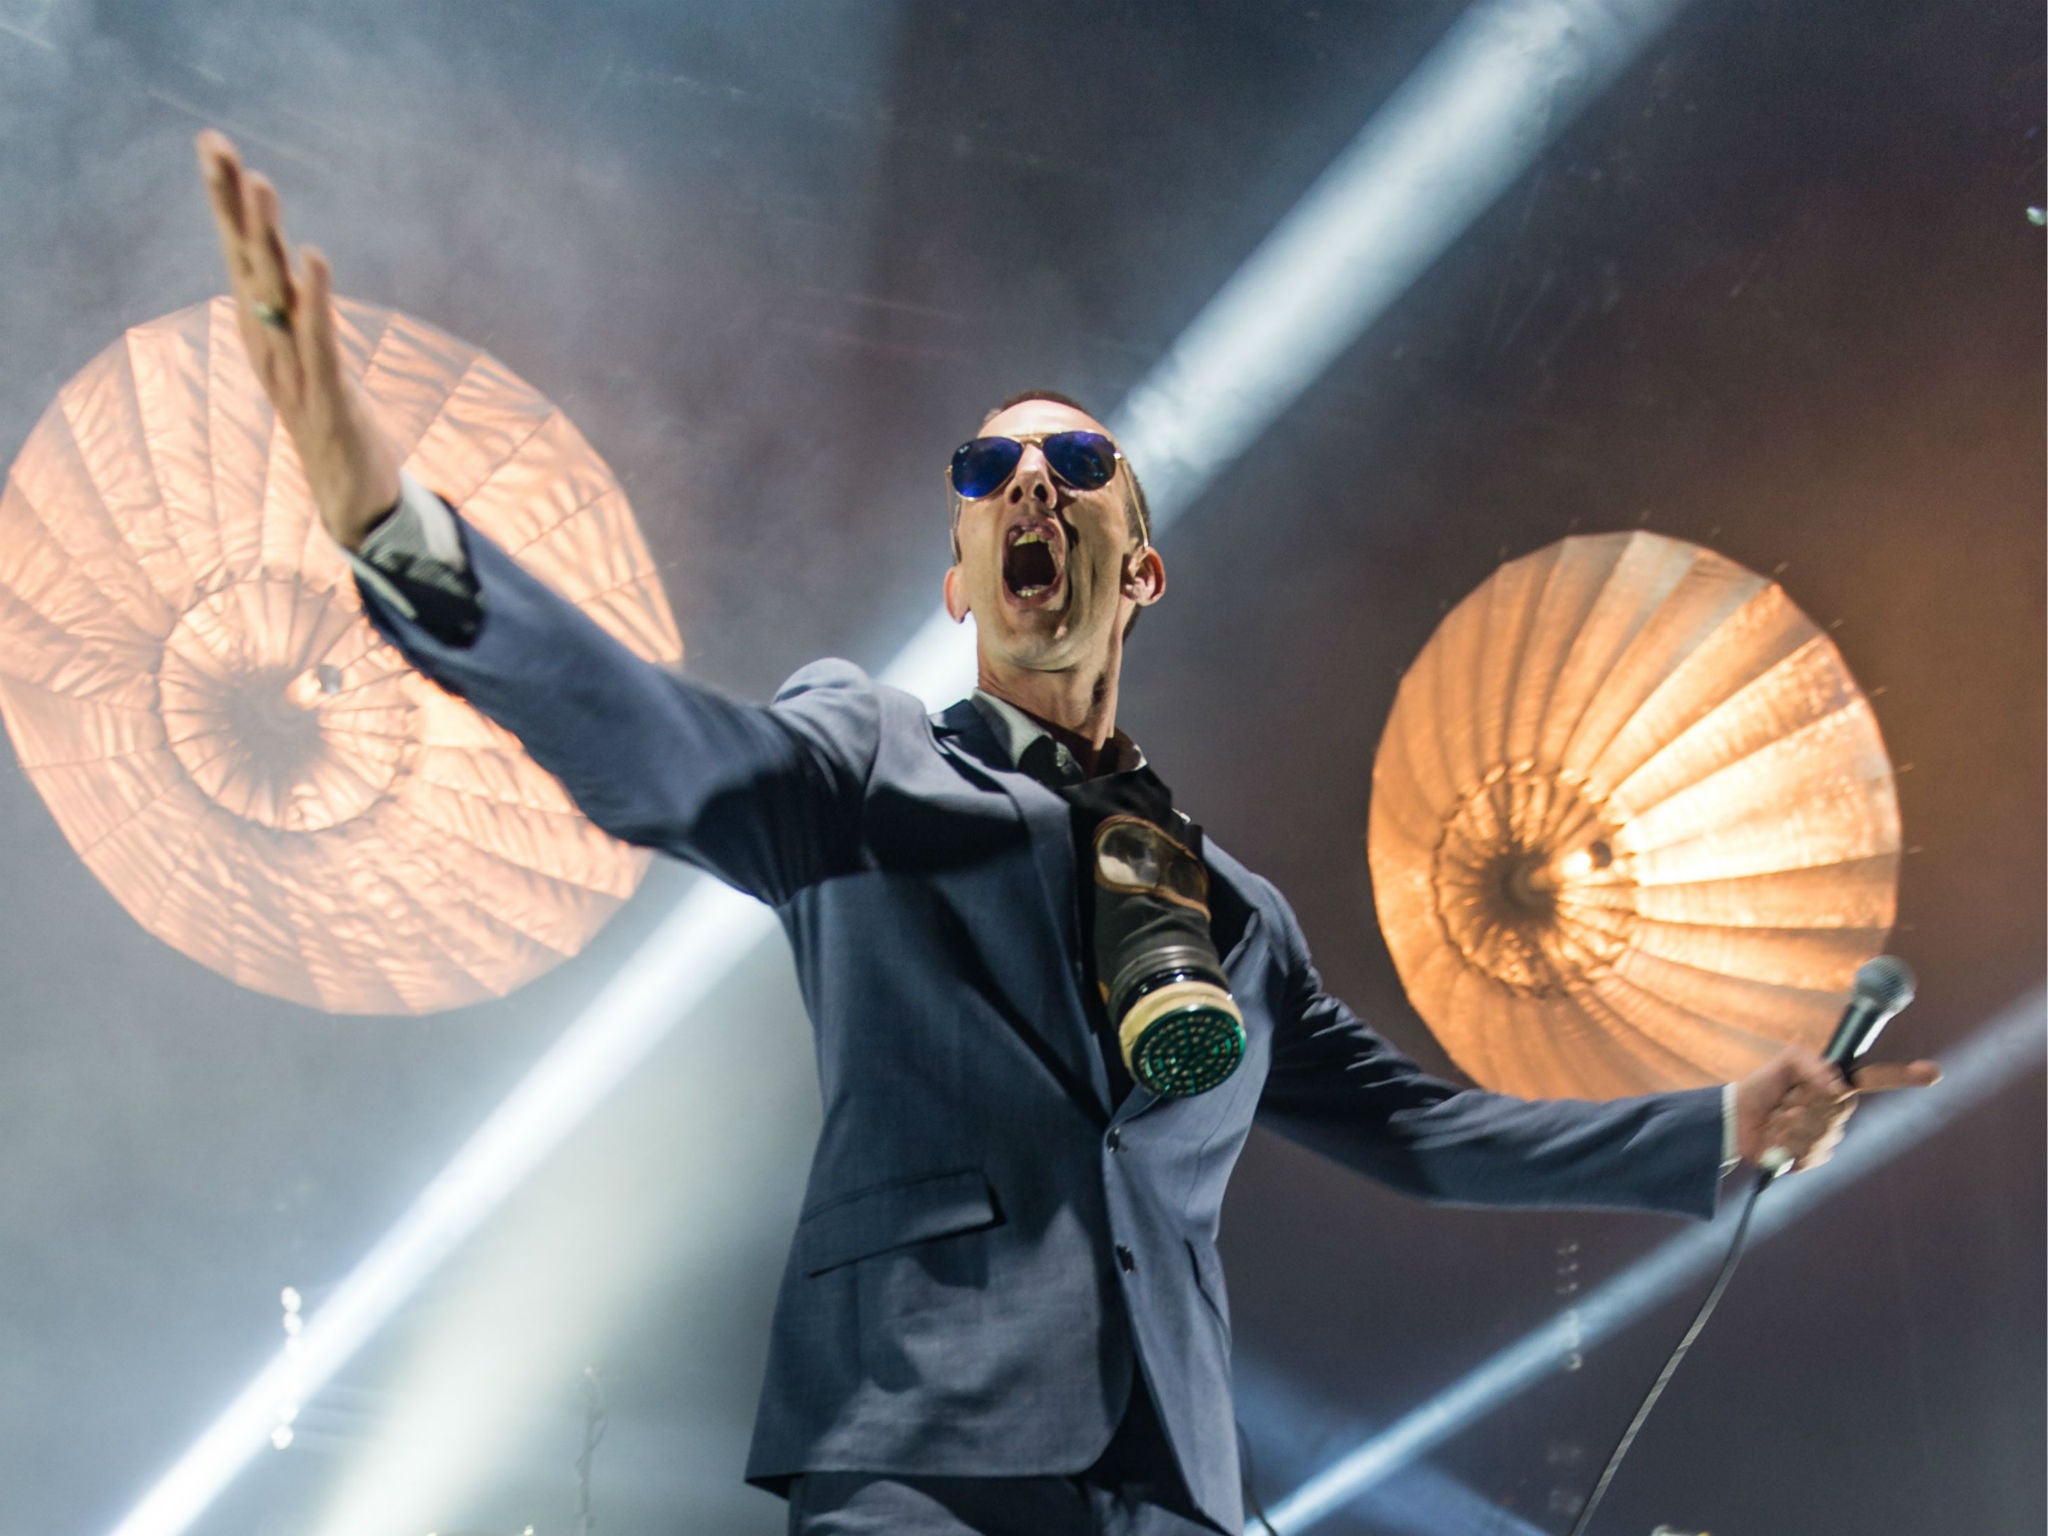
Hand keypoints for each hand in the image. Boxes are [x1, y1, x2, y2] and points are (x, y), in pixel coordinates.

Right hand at [196, 130, 399, 549]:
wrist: (350, 498)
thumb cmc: (332, 419)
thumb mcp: (309, 355)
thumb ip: (298, 311)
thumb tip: (289, 267)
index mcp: (263, 329)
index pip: (239, 253)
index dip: (226, 201)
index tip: (213, 143)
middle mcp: (268, 343)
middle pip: (245, 261)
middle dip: (232, 203)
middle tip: (215, 144)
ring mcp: (292, 369)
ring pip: (276, 293)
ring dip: (269, 239)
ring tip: (263, 184)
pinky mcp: (325, 395)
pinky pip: (319, 339)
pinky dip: (317, 299)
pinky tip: (315, 259)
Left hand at [1734, 1044, 1940, 1174]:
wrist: (1737, 1116)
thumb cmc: (1765, 1087)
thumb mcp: (1784, 1063)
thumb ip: (1810, 1063)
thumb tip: (1838, 1086)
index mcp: (1839, 1087)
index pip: (1877, 1080)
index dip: (1905, 1076)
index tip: (1934, 1072)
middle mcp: (1840, 1113)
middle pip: (1839, 1110)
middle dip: (1805, 1103)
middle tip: (1785, 1101)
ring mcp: (1829, 1138)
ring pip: (1822, 1134)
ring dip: (1790, 1125)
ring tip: (1777, 1119)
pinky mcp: (1813, 1160)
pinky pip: (1811, 1156)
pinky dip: (1786, 1146)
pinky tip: (1777, 1141)